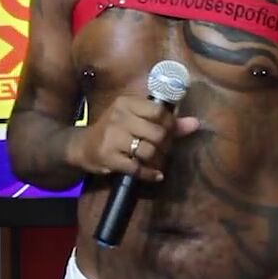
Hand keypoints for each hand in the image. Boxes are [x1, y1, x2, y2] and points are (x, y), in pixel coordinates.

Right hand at [68, 94, 199, 181]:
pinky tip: (154, 175)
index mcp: (127, 103)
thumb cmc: (114, 131)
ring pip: (149, 151)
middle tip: (163, 151)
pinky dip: (149, 174)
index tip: (168, 133)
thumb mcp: (136, 120)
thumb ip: (166, 122)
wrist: (82, 146)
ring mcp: (112, 137)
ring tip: (157, 162)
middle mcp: (118, 117)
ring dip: (158, 161)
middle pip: (157, 133)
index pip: (159, 111)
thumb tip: (196, 124)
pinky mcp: (108, 156)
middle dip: (166, 145)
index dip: (170, 125)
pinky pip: (137, 168)